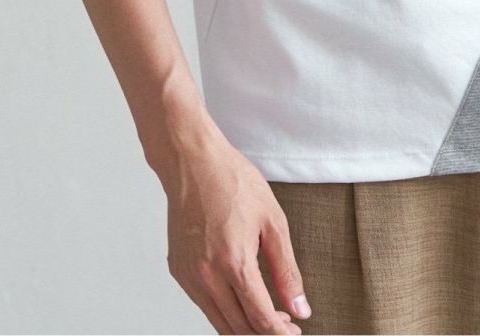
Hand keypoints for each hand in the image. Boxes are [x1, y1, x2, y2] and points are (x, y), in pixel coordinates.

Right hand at [155, 124, 310, 333]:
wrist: (193, 162)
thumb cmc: (233, 182)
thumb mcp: (273, 221)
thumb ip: (287, 271)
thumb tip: (301, 308)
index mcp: (234, 262)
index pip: (260, 319)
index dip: (281, 332)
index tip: (295, 331)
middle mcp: (207, 276)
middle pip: (239, 327)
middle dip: (265, 331)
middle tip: (286, 320)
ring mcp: (189, 276)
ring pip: (219, 322)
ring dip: (245, 325)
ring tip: (267, 309)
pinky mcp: (179, 271)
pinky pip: (204, 305)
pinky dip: (224, 309)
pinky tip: (241, 292)